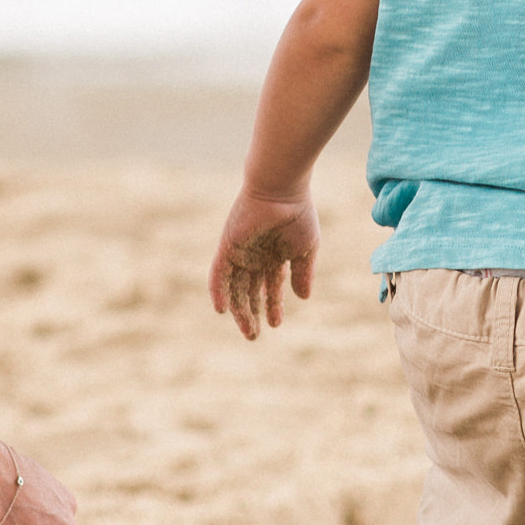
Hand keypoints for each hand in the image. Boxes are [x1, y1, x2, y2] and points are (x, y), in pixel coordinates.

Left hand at [209, 188, 319, 338]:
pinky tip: (222, 310)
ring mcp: (239, 252)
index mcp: (274, 254)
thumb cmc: (297, 214)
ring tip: (246, 330)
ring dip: (238, 309)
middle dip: (252, 313)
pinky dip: (218, 292)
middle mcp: (255, 256)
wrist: (281, 189)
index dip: (274, 305)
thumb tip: (303, 298)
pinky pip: (218, 274)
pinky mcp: (227, 247)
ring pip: (235, 287)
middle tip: (253, 336)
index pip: (271, 286)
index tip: (276, 324)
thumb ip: (302, 273)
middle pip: (250, 290)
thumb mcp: (305, 248)